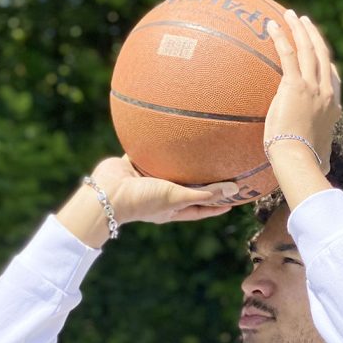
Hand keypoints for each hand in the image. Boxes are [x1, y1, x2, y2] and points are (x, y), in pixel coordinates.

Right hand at [90, 155, 238, 224]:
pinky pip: (148, 154)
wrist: (108, 192)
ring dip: (180, 162)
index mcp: (172, 208)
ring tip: (196, 148)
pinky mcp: (134, 165)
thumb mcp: (177, 197)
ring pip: (169, 170)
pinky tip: (165, 134)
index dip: (217, 204)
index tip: (234, 197)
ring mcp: (147, 180)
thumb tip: (235, 190)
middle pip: (187, 188)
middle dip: (202, 182)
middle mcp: (161, 195)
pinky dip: (156, 146)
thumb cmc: (142, 200)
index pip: (201, 208)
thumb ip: (204, 193)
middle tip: (220, 169)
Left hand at [264, 11, 342, 176]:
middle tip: (304, 22)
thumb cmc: (306, 164)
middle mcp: (326, 93)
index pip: (333, 78)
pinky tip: (271, 25)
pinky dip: (281, 37)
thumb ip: (322, 157)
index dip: (326, 62)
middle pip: (322, 56)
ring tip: (290, 15)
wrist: (299, 160)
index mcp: (332, 108)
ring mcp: (312, 87)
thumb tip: (325, 169)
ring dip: (300, 29)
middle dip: (314, 36)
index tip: (320, 51)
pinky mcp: (295, 86)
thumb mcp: (319, 158)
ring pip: (309, 49)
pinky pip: (288, 55)